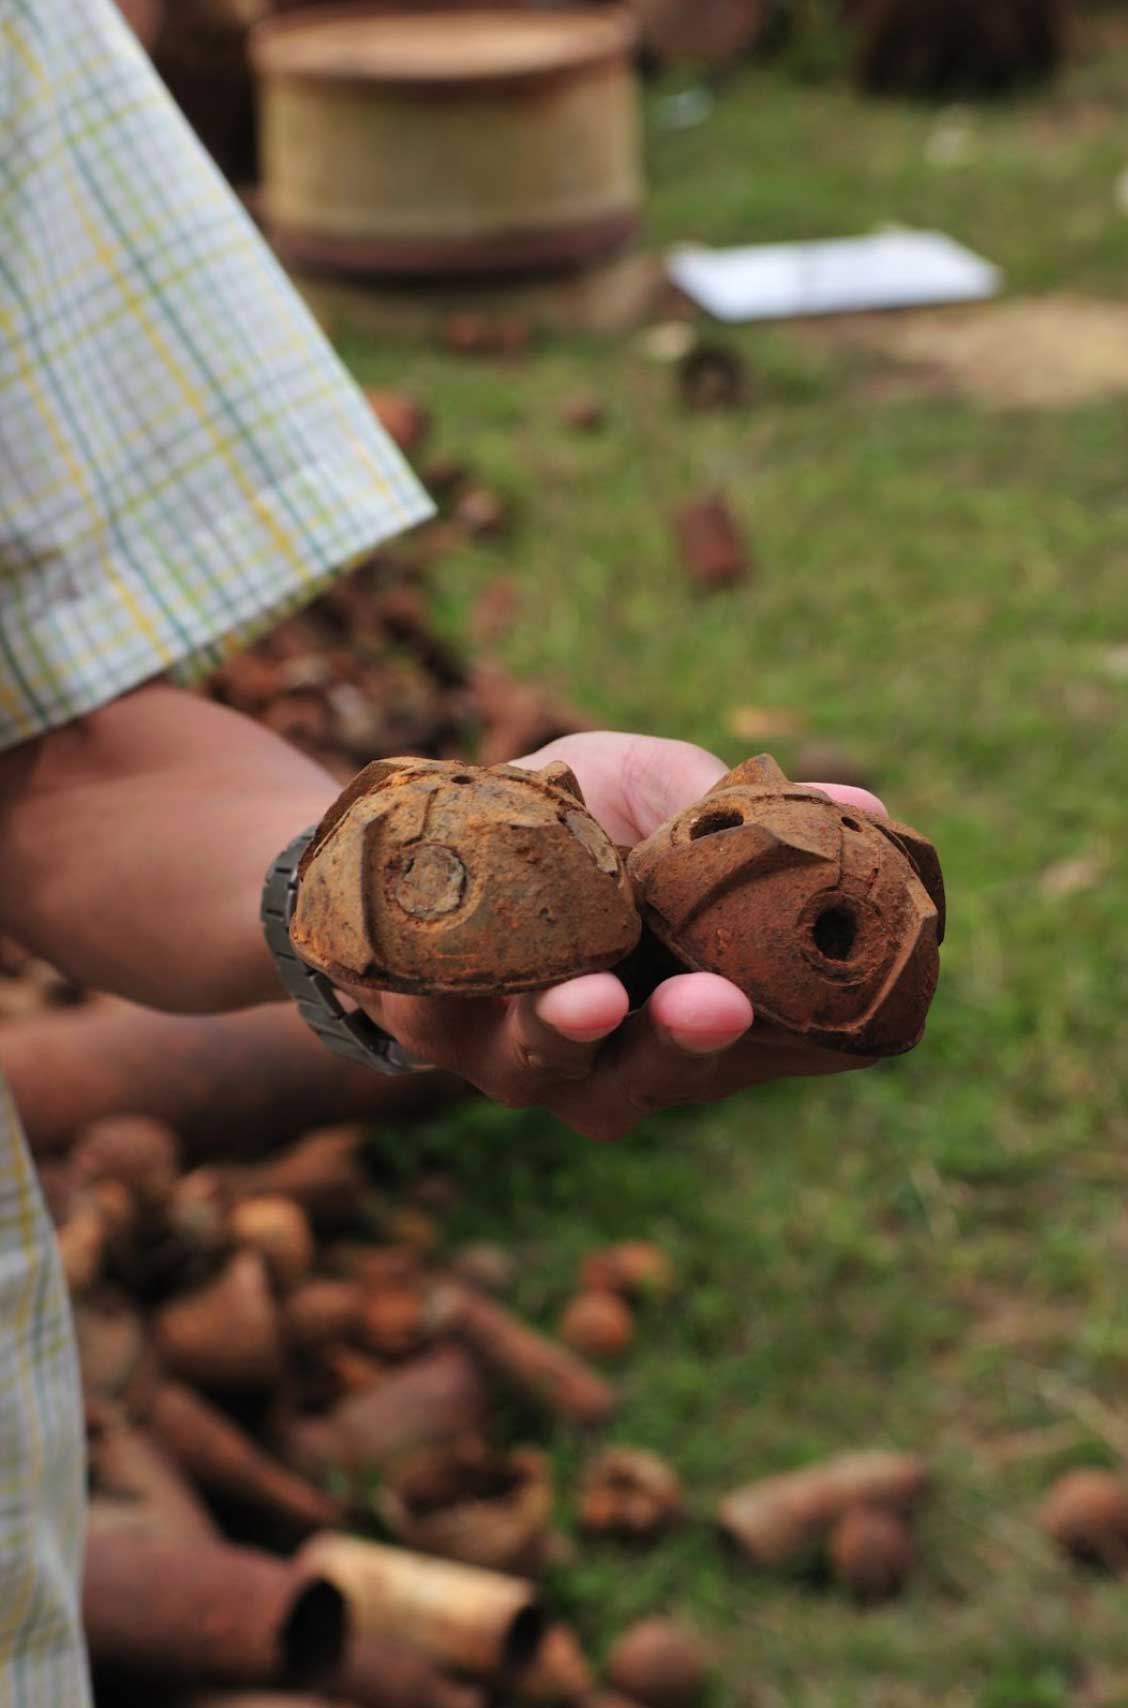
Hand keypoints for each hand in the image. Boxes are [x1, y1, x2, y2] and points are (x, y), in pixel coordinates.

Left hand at [350, 733, 885, 1141]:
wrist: (428, 826)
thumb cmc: (571, 815)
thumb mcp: (652, 786)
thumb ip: (736, 806)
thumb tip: (864, 808)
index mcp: (709, 1006)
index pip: (804, 1045)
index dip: (838, 1026)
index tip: (862, 992)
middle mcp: (634, 1053)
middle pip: (682, 1074)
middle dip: (695, 1043)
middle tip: (722, 1008)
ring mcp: (538, 1058)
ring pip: (569, 1070)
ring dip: (579, 1033)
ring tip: (594, 1000)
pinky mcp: (440, 1032)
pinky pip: (461, 1025)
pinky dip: (476, 992)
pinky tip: (494, 966)